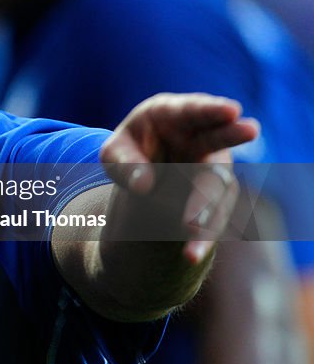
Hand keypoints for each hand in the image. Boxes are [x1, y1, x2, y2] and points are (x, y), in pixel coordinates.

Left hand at [100, 93, 259, 264]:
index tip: (231, 109)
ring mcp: (210, 168)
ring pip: (216, 186)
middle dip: (232, 134)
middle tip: (251, 128)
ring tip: (193, 226)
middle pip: (217, 138)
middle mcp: (198, 139)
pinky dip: (201, 237)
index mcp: (170, 115)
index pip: (192, 109)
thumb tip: (143, 184)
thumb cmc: (128, 154)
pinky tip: (190, 254)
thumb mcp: (112, 155)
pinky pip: (211, 218)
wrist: (142, 181)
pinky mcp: (213, 199)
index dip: (212, 109)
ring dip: (207, 205)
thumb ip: (123, 164)